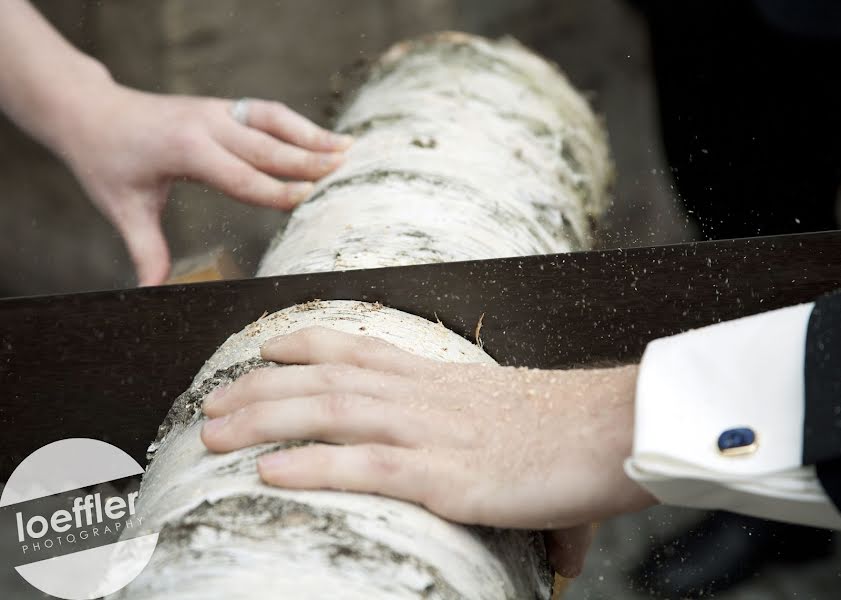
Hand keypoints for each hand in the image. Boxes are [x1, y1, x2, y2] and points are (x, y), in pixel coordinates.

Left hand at [55, 79, 350, 284]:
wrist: (88, 112)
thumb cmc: (105, 162)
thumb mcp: (123, 209)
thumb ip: (146, 250)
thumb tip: (153, 292)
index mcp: (186, 151)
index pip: (242, 176)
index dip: (277, 190)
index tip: (310, 200)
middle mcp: (207, 125)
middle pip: (267, 145)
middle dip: (308, 160)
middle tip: (344, 172)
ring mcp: (216, 111)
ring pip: (273, 120)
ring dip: (311, 134)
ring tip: (347, 148)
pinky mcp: (221, 107)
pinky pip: (265, 112)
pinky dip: (296, 123)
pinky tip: (319, 136)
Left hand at [200, 327, 655, 575]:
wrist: (617, 428)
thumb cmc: (573, 427)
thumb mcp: (512, 416)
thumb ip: (483, 442)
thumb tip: (489, 484)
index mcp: (438, 377)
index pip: (359, 347)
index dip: (306, 343)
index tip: (265, 345)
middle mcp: (424, 395)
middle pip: (325, 379)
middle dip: (260, 387)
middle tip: (212, 401)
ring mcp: (432, 432)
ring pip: (331, 413)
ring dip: (265, 419)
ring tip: (214, 431)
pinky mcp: (448, 477)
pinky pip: (367, 467)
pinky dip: (313, 467)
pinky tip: (269, 474)